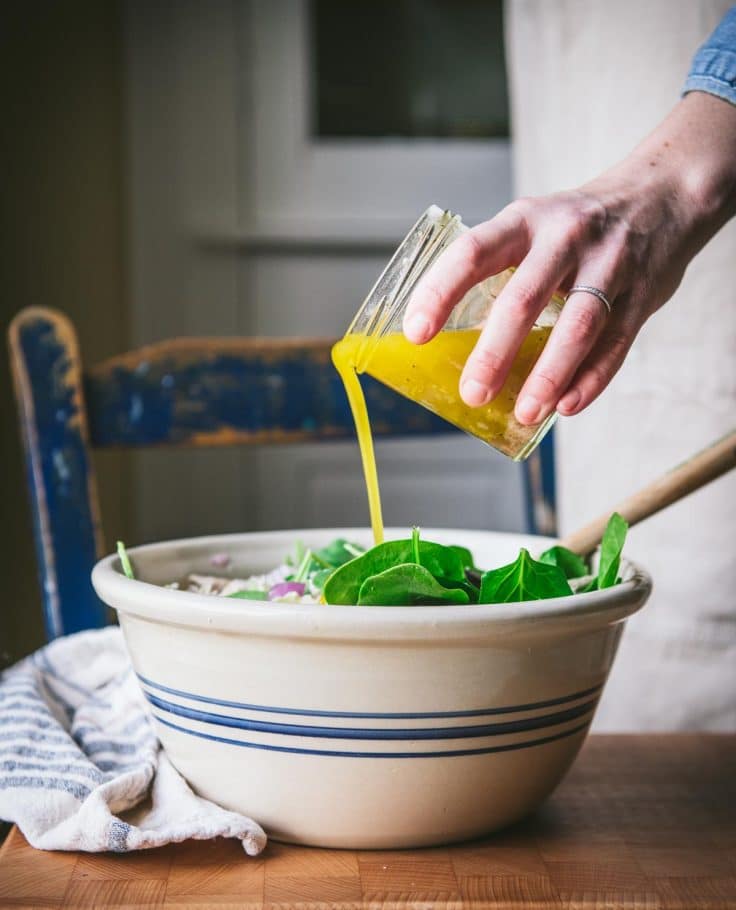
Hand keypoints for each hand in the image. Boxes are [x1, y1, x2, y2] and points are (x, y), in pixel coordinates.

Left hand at [403, 92, 735, 425]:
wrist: (666, 192)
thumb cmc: (578, 227)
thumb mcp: (534, 227)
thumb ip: (501, 273)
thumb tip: (451, 346)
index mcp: (524, 221)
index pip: (472, 252)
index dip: (440, 292)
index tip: (416, 334)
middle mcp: (565, 237)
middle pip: (524, 298)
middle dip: (495, 352)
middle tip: (473, 394)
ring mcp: (608, 263)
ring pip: (577, 325)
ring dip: (548, 375)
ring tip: (524, 413)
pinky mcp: (643, 292)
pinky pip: (616, 343)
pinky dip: (591, 379)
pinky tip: (567, 406)